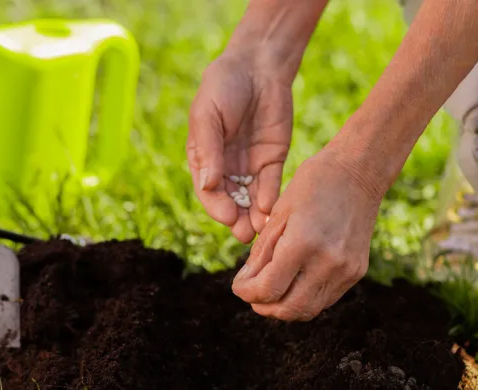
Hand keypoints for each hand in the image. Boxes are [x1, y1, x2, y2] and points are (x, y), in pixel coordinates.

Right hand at [186, 51, 292, 242]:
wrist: (257, 66)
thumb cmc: (223, 87)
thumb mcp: (208, 114)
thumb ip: (208, 149)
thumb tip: (209, 184)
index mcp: (204, 159)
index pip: (208, 191)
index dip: (216, 206)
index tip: (227, 217)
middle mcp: (226, 168)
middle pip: (231, 201)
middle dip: (237, 219)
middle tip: (245, 235)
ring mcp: (250, 166)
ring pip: (251, 198)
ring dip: (255, 215)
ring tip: (260, 229)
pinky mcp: (272, 160)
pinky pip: (271, 184)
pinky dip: (270, 197)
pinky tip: (271, 208)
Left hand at [231, 149, 383, 320]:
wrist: (359, 172)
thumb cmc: (313, 184)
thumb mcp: (278, 213)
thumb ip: (261, 253)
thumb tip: (247, 283)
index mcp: (303, 243)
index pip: (268, 289)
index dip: (246, 293)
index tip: (238, 286)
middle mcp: (327, 263)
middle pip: (288, 309)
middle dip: (263, 306)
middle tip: (252, 295)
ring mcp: (345, 271)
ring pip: (308, 311)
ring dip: (284, 308)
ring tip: (271, 292)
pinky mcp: (356, 273)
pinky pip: (325, 299)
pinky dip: (304, 298)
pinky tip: (293, 283)